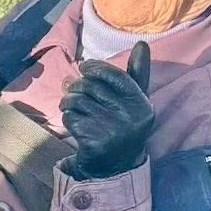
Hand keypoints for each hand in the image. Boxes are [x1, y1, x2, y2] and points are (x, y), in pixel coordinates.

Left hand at [61, 42, 153, 179]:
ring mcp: (112, 131)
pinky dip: (68, 118)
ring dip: (68, 101)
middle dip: (77, 86)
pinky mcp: (94, 142)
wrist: (116, 166)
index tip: (84, 67)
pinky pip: (71, 118)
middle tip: (72, 90)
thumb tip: (142, 44)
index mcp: (141, 104)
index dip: (96, 68)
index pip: (114, 76)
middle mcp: (130, 117)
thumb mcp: (135, 100)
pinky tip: (74, 124)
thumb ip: (137, 73)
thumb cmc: (124, 124)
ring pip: (77, 101)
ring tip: (70, 105)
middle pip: (91, 87)